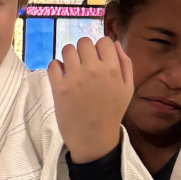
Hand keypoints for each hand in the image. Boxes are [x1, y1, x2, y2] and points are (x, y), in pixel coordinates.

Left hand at [48, 37, 133, 162]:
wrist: (94, 138)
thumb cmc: (111, 113)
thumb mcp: (127, 88)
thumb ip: (125, 63)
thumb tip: (115, 43)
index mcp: (112, 69)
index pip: (103, 41)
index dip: (99, 48)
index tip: (97, 59)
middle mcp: (93, 70)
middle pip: (84, 42)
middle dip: (83, 51)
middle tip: (83, 65)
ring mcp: (75, 78)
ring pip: (67, 49)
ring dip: (69, 57)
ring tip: (72, 69)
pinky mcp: (59, 88)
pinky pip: (53, 64)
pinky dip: (56, 67)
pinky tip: (62, 76)